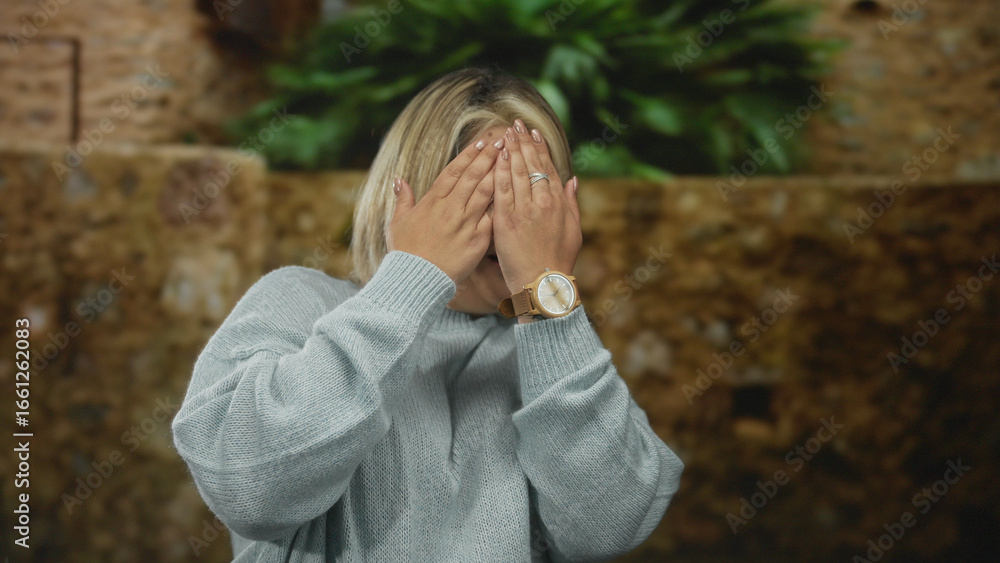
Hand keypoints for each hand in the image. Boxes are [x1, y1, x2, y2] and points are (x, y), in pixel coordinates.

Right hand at [387, 135, 504, 285]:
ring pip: (485, 192)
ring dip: (498, 173)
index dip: (468, 155)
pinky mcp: (477, 240)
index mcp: (432, 202)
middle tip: (502, 141)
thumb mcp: (397, 223)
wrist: (415, 280)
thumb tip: (399, 180)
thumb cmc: (405, 253)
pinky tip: (514, 191)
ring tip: (510, 158)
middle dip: (488, 157)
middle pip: (472, 176)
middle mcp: (450, 209)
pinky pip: (493, 217)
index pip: (453, 171)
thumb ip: (402, 200)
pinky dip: (503, 203)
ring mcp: (465, 224)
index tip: (480, 142)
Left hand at [492, 119, 581, 295]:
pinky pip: (502, 190)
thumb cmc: (559, 261)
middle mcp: (544, 202)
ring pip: (518, 173)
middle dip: (523, 142)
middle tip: (515, 124)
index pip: (549, 168)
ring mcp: (525, 210)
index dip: (540, 149)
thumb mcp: (574, 230)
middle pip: (533, 165)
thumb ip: (572, 202)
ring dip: (511, 150)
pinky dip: (500, 171)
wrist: (544, 285)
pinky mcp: (507, 221)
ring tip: (504, 133)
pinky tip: (497, 156)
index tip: (533, 133)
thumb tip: (572, 179)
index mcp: (559, 203)